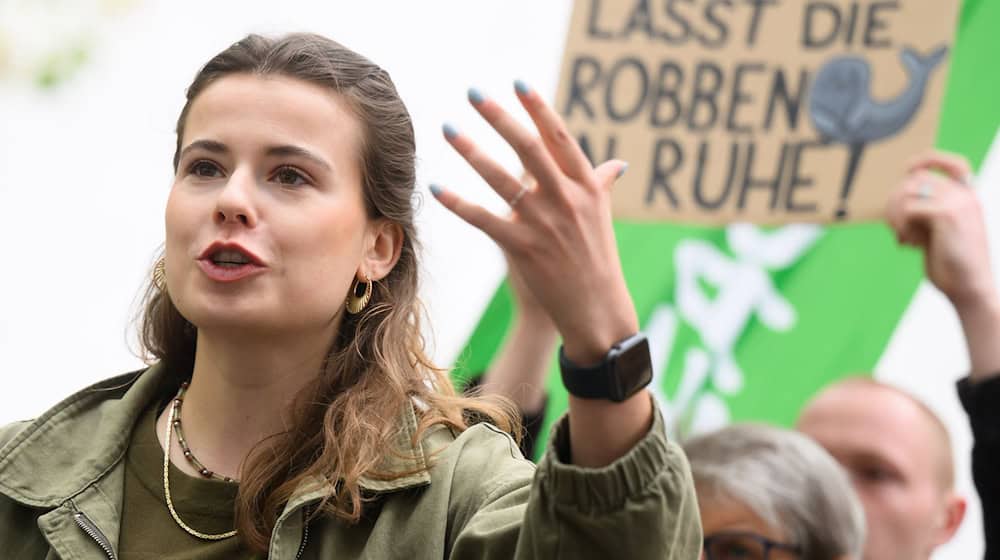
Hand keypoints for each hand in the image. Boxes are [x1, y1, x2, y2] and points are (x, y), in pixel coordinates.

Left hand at [433, 82, 649, 466]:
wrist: (595, 310)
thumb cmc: (596, 259)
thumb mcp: (603, 218)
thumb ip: (602, 186)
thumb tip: (615, 164)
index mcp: (587, 187)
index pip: (560, 138)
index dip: (539, 109)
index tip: (518, 83)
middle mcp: (567, 200)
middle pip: (529, 149)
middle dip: (500, 118)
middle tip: (474, 93)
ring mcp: (545, 224)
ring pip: (503, 180)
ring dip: (472, 152)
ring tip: (448, 129)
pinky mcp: (524, 249)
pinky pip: (485, 220)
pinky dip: (459, 204)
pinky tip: (437, 188)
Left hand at [886, 150, 999, 380]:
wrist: (970, 288)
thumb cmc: (952, 265)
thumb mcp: (940, 234)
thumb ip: (927, 214)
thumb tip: (896, 199)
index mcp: (968, 198)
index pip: (952, 163)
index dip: (928, 159)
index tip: (909, 169)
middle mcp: (965, 196)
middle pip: (916, 178)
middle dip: (896, 201)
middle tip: (896, 227)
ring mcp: (958, 203)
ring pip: (908, 191)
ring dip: (895, 214)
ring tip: (902, 236)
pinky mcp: (946, 215)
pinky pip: (908, 209)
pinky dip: (902, 226)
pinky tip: (909, 244)